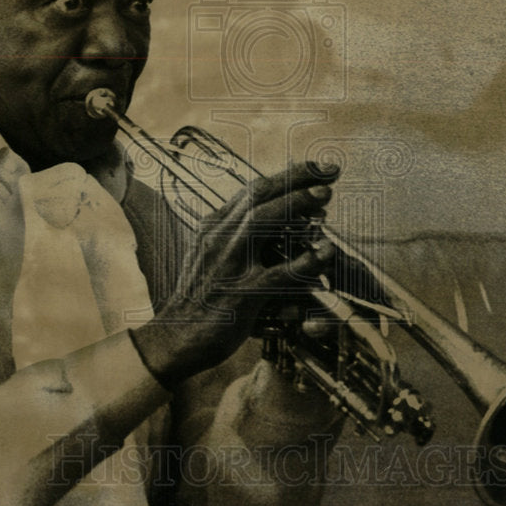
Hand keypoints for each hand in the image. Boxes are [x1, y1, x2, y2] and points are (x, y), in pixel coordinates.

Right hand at [130, 160, 339, 387]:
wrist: (175, 337)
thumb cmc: (202, 298)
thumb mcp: (212, 255)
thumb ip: (237, 235)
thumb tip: (274, 217)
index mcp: (214, 227)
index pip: (253, 190)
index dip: (287, 175)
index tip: (316, 168)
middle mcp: (219, 238)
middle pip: (259, 195)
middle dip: (296, 178)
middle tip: (329, 173)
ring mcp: (229, 264)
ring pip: (263, 221)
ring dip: (296, 204)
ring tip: (325, 198)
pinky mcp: (241, 294)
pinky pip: (278, 273)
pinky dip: (304, 261)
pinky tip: (324, 253)